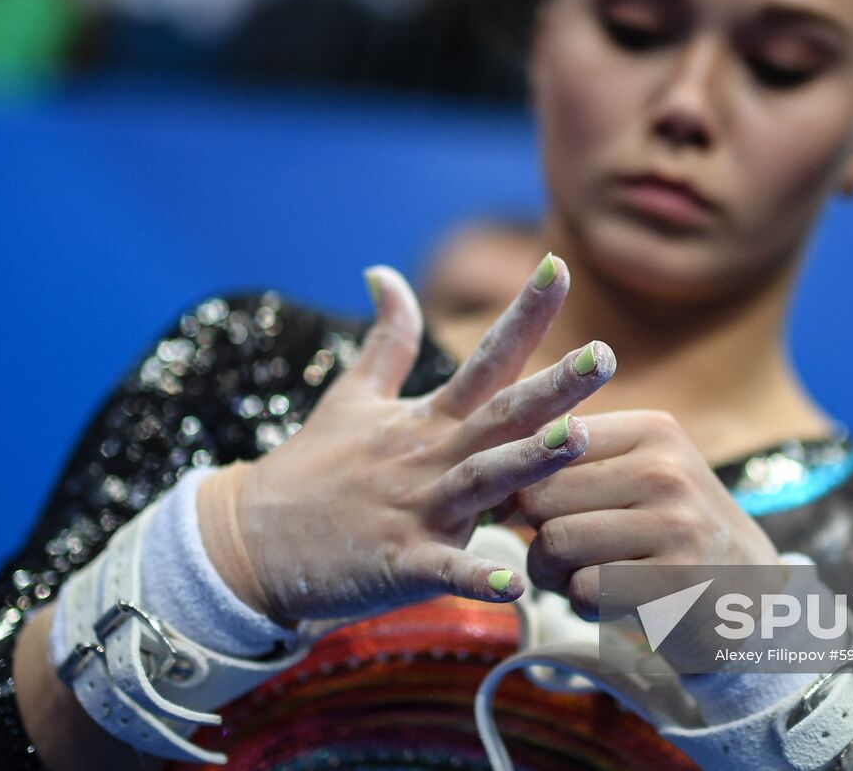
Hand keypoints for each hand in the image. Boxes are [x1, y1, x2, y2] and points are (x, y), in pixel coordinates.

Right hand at [199, 257, 615, 625]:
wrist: (249, 542)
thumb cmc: (312, 469)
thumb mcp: (350, 396)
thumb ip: (387, 339)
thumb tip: (385, 272)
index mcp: (428, 418)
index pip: (487, 357)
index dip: (526, 313)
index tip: (561, 266)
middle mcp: (429, 456)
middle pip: (500, 415)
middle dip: (554, 386)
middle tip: (603, 355)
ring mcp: (414, 509)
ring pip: (480, 482)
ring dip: (528, 462)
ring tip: (576, 440)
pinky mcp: (397, 563)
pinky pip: (443, 571)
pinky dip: (476, 578)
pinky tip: (515, 586)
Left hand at [519, 410, 780, 620]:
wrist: (752, 600)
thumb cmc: (673, 535)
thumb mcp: (643, 476)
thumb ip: (577, 462)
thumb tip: (491, 470)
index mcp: (653, 430)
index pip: (546, 444)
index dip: (526, 483)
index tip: (536, 509)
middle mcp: (667, 468)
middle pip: (540, 495)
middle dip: (535, 534)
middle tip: (559, 556)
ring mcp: (676, 524)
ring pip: (555, 543)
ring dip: (552, 575)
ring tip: (580, 580)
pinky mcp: (676, 581)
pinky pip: (584, 590)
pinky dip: (581, 605)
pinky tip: (609, 602)